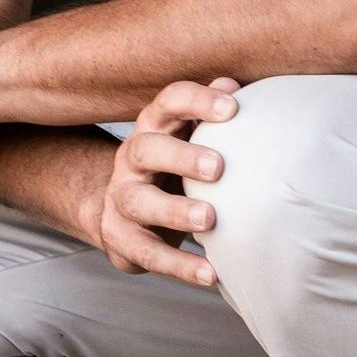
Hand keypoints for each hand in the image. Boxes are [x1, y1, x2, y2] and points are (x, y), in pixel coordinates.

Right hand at [93, 78, 244, 284]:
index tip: (232, 107)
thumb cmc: (177, 164)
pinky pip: (148, 253)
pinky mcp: (121, 238)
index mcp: (155, 127)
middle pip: (146, 150)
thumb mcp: (192, 136)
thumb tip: (234, 83)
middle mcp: (132, 159)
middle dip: (181, 157)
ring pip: (140, 203)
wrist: (125, 209)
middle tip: (219, 168)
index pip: (168, 103)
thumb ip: (213, 113)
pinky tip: (210, 273)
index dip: (197, 101)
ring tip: (209, 222)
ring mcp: (122, 199)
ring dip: (175, 212)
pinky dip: (180, 265)